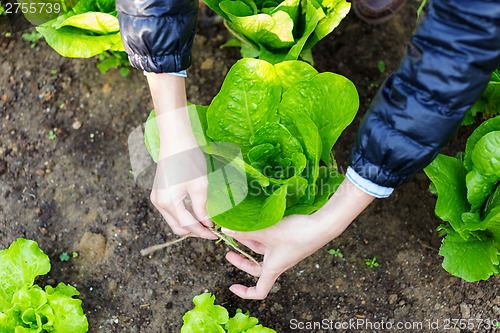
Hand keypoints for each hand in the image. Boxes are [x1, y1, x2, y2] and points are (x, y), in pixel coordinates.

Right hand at [146, 72, 216, 239]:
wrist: (175, 139)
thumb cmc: (188, 159)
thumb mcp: (200, 185)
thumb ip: (202, 208)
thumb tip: (208, 224)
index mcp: (168, 202)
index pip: (188, 225)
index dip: (203, 232)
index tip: (216, 234)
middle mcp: (159, 203)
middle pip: (178, 227)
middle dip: (195, 231)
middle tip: (212, 230)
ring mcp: (157, 198)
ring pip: (174, 220)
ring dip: (189, 224)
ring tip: (206, 222)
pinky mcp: (158, 192)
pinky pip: (171, 211)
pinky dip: (183, 215)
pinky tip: (196, 212)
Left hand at [221, 178, 374, 298]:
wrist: (322, 225)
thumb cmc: (297, 234)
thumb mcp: (267, 232)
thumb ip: (245, 231)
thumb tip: (225, 230)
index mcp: (273, 269)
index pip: (259, 291)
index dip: (245, 292)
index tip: (232, 286)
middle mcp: (278, 263)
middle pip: (256, 269)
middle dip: (241, 262)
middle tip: (228, 253)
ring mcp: (283, 252)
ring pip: (261, 252)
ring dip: (248, 244)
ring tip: (235, 231)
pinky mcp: (287, 241)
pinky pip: (268, 242)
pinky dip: (258, 235)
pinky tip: (251, 223)